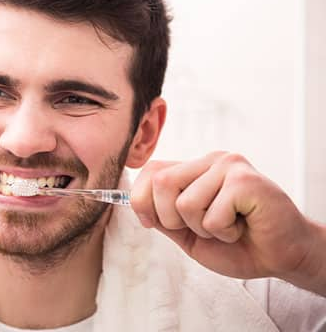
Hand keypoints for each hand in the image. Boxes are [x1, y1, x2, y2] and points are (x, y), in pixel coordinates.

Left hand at [131, 151, 325, 295]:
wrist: (281, 255)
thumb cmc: (237, 244)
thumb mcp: (188, 233)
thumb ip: (163, 216)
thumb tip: (134, 203)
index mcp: (194, 168)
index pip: (151, 171)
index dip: (142, 201)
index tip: (154, 222)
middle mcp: (210, 160)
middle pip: (161, 182)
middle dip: (171, 218)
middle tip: (202, 228)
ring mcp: (229, 166)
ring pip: (185, 203)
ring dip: (203, 228)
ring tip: (227, 226)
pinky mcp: (246, 181)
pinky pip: (212, 215)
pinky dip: (223, 232)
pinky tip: (242, 225)